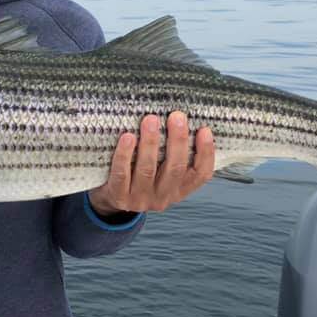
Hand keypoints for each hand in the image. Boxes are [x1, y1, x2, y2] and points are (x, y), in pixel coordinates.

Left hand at [89, 111, 214, 215]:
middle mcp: (163, 197)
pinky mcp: (119, 196)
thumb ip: (172, 153)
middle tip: (177, 116)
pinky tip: (128, 137)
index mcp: (179, 189)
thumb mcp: (161, 171)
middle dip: (178, 141)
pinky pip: (122, 174)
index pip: (201, 175)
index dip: (206, 153)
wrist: (110, 199)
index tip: (204, 130)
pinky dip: (124, 155)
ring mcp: (140, 199)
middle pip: (175, 169)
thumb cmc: (139, 176)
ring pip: (148, 170)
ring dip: (151, 143)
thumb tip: (182, 119)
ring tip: (150, 119)